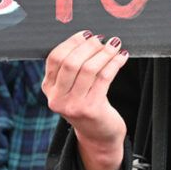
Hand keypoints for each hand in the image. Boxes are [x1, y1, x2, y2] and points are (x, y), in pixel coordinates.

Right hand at [43, 30, 128, 160]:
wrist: (98, 135)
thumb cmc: (87, 103)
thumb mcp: (72, 88)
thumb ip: (72, 67)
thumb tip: (88, 36)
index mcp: (48, 88)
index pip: (55, 57)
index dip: (72, 42)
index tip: (86, 34)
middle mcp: (57, 98)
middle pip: (71, 62)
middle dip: (89, 46)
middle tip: (102, 39)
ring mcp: (73, 105)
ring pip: (89, 69)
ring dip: (105, 53)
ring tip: (115, 45)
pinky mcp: (91, 109)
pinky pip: (104, 78)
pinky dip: (115, 63)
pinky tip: (122, 56)